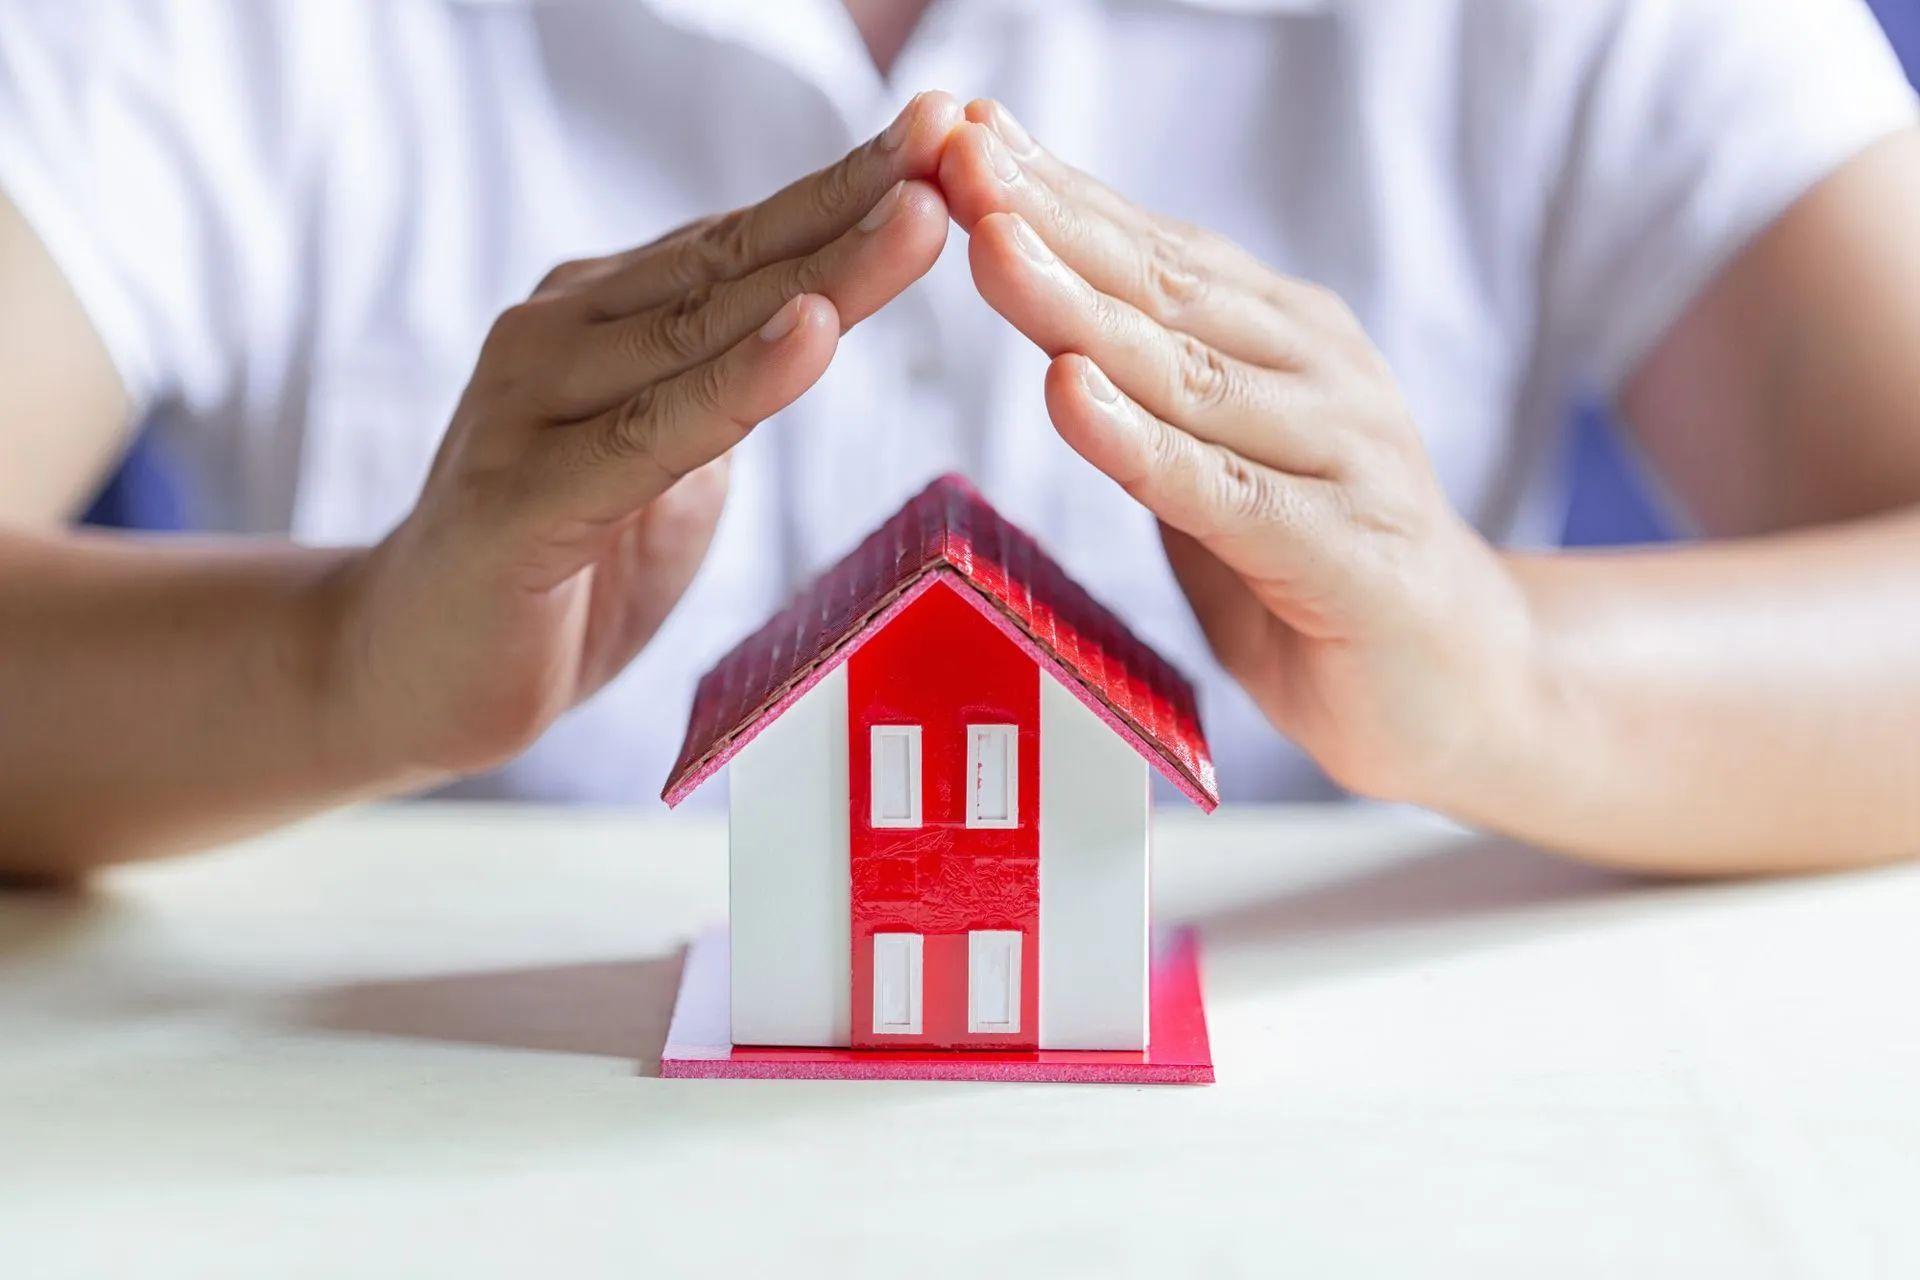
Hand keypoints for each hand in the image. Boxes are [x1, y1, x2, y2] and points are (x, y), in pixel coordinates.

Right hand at [334, 93, 963, 776]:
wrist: (410, 670)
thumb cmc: (555, 566)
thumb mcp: (661, 464)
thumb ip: (718, 391)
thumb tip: (810, 325)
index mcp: (603, 318)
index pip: (746, 242)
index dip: (851, 188)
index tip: (951, 131)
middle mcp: (560, 335)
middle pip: (735, 263)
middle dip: (856, 200)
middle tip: (956, 135)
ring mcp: (530, 408)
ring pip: (702, 333)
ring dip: (823, 272)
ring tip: (918, 216)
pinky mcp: (520, 500)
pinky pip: (649, 436)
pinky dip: (736, 386)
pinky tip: (810, 336)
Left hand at [939, 100, 1542, 803]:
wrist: (1462, 685)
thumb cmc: (1318, 569)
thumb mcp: (1222, 466)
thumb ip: (1157, 401)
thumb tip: (1051, 328)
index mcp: (1285, 338)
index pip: (1157, 249)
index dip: (1058, 192)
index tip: (962, 137)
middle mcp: (1319, 373)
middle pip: (1163, 285)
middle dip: (1050, 216)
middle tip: (956, 153)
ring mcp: (1341, 454)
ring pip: (1184, 371)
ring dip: (1078, 304)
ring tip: (992, 243)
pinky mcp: (1343, 550)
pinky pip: (1220, 489)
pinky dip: (1138, 440)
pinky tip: (1069, 391)